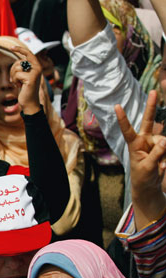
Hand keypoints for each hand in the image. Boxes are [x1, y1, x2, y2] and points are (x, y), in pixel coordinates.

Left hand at [9, 46, 42, 114]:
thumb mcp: (23, 77)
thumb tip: (17, 61)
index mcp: (36, 66)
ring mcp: (35, 72)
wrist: (29, 103)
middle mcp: (38, 68)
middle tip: (14, 79)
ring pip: (17, 68)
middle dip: (12, 70)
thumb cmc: (25, 89)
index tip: (11, 47)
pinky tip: (19, 86)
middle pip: (18, 62)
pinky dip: (15, 81)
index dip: (20, 49)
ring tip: (18, 83)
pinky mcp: (31, 78)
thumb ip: (22, 68)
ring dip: (13, 76)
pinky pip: (17, 75)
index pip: (28, 53)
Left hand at [116, 90, 165, 227]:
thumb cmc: (142, 176)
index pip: (127, 130)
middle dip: (151, 106)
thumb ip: (156, 154)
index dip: (123, 118)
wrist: (149, 185)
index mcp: (134, 144)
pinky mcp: (164, 148)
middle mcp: (145, 140)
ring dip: (164, 155)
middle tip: (154, 91)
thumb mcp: (147, 167)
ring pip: (165, 142)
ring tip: (159, 166)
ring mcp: (156, 143)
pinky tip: (163, 166)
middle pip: (148, 121)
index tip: (117, 106)